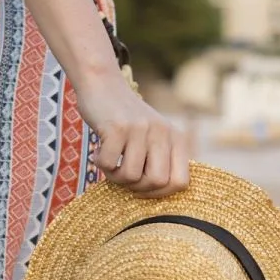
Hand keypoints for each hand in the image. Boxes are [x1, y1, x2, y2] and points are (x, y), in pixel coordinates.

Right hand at [78, 72, 190, 198]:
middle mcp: (162, 132)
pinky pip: (109, 164)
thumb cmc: (126, 120)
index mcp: (176, 138)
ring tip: (110, 163)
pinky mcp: (117, 127)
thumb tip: (158, 194)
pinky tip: (99, 152)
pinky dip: (100, 165)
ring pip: (131, 176)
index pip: (181, 182)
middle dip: (137, 188)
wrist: (102, 84)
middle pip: (157, 183)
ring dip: (115, 177)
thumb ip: (161, 161)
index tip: (144, 187)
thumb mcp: (153, 136)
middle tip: (124, 177)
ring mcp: (140, 129)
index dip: (160, 193)